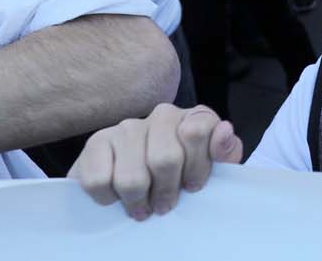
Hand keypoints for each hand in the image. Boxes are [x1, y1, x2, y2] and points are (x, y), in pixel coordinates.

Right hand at [71, 103, 242, 219]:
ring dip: (137, 201)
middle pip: (165, 159)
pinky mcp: (96, 142)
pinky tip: (117, 196)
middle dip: (166, 191)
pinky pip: (99, 181)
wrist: (134, 184)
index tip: (193, 186)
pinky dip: (108, 198)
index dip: (197, 166)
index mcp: (194, 118)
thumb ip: (225, 152)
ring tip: (142, 206)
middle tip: (164, 205)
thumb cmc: (181, 176)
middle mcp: (162, 115)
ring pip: (132, 176)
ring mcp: (127, 126)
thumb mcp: (211, 167)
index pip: (198, 130)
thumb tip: (223, 131)